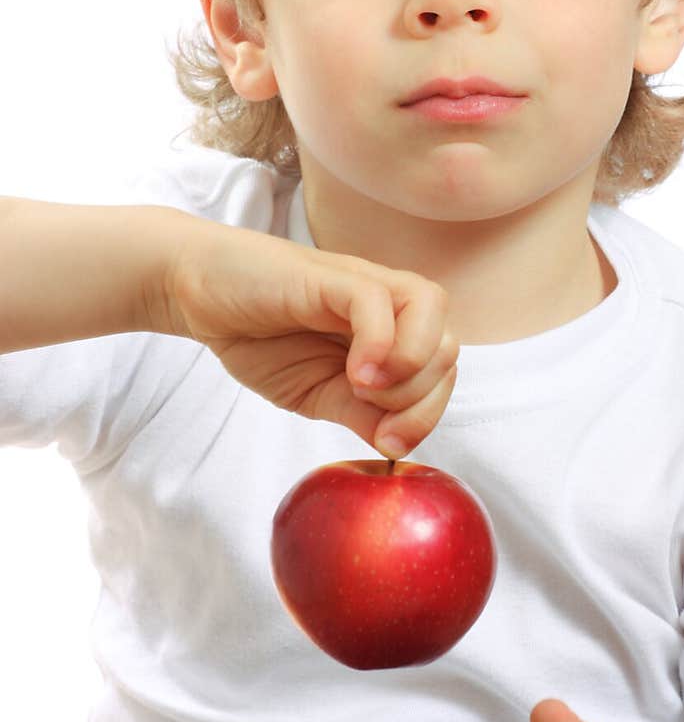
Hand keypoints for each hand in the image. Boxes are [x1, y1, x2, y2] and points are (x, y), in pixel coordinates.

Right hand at [155, 215, 458, 459]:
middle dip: (419, 397)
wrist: (198, 294)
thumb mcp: (317, 394)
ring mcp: (361, 284)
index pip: (443, 370)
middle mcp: (386, 304)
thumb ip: (361, 414)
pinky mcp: (329, 276)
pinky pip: (377, 300)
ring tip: (360, 386)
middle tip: (368, 408)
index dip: (428, 413)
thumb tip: (400, 446)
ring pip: (431, 311)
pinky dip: (379, 343)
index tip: (387, 440)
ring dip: (409, 366)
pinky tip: (353, 373)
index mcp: (390, 333)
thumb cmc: (259, 338)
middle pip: (448, 347)